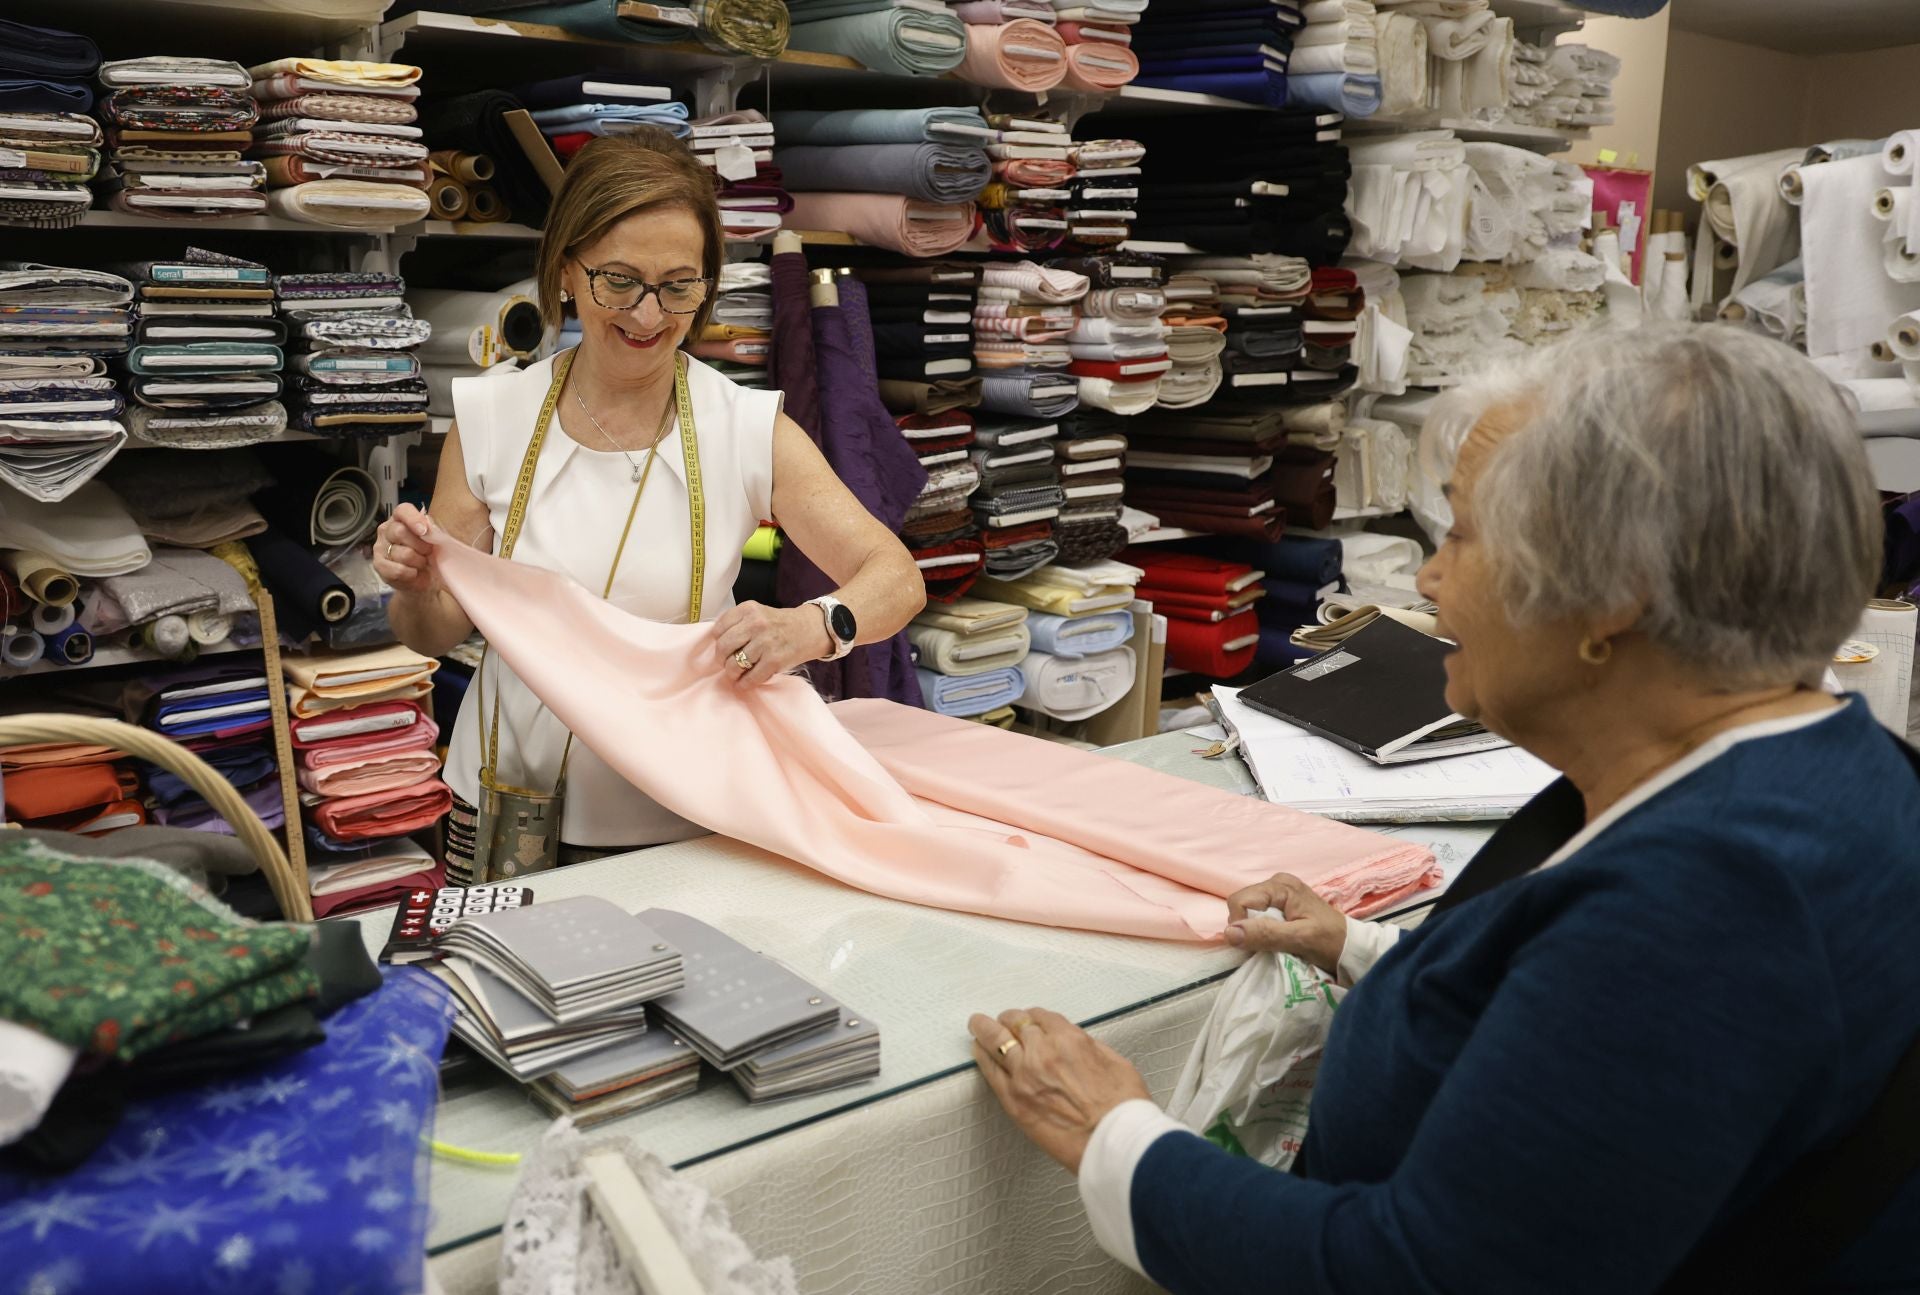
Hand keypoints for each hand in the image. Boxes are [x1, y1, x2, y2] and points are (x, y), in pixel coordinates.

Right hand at [372, 504, 437, 596]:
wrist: (425, 578)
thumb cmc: (429, 554)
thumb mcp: (435, 540)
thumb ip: (431, 530)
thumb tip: (429, 527)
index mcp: (401, 519)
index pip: (402, 510)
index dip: (413, 519)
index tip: (424, 531)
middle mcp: (387, 530)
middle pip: (400, 532)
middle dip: (420, 546)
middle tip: (428, 553)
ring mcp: (380, 547)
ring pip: (402, 553)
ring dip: (418, 562)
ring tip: (422, 564)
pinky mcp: (379, 565)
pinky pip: (397, 570)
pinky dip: (410, 574)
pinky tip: (414, 573)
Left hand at [710, 601, 829, 686]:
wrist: (810, 629)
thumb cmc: (780, 624)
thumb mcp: (758, 613)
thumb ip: (738, 623)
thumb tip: (717, 646)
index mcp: (748, 609)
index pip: (718, 629)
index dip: (718, 641)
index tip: (724, 647)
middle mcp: (755, 624)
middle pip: (723, 647)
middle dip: (721, 659)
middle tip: (726, 663)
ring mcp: (765, 643)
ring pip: (734, 664)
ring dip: (732, 673)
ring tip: (735, 674)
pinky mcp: (774, 660)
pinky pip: (751, 678)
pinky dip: (744, 684)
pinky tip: (743, 684)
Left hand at [967, 1007, 1150, 1173]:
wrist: (1114, 1143)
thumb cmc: (1123, 1109)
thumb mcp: (1116, 1063)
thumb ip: (1090, 1048)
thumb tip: (1077, 1044)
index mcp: (1069, 1040)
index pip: (1041, 1017)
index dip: (1033, 1017)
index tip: (1029, 1020)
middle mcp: (1042, 1053)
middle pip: (1014, 1024)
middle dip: (1007, 1019)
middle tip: (1000, 1019)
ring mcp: (1024, 1077)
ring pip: (995, 1041)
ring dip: (985, 1029)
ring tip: (978, 1025)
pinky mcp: (1014, 1102)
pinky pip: (990, 1071)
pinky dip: (982, 1056)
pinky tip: (977, 1049)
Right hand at [1224, 873, 1347, 976]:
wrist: (1352, 947)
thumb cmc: (1330, 942)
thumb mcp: (1299, 939)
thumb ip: (1265, 934)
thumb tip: (1229, 933)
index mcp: (1280, 885)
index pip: (1240, 901)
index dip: (1242, 925)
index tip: (1258, 943)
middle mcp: (1277, 883)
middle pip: (1242, 904)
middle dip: (1249, 927)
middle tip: (1269, 944)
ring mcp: (1279, 893)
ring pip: (1249, 911)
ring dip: (1256, 930)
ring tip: (1276, 942)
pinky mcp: (1282, 903)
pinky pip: (1259, 915)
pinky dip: (1263, 930)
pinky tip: (1277, 938)